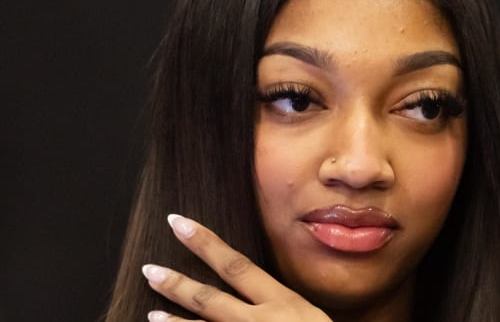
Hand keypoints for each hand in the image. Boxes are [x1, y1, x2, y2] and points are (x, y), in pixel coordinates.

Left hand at [141, 214, 331, 321]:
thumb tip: (263, 295)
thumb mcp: (311, 316)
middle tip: (150, 269)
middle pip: (210, 299)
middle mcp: (261, 321)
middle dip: (178, 283)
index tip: (180, 224)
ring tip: (151, 315)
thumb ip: (285, 305)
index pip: (236, 266)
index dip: (205, 243)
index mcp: (282, 301)